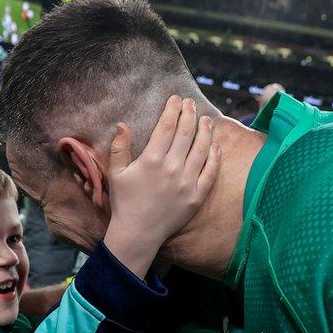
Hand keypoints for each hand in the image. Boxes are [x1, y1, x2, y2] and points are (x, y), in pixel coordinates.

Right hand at [103, 95, 220, 277]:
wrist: (138, 233)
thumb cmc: (125, 203)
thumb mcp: (116, 173)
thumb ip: (119, 147)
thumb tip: (122, 124)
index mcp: (151, 160)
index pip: (166, 126)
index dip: (172, 109)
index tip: (176, 98)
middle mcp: (172, 168)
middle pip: (186, 133)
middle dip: (189, 114)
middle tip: (191, 104)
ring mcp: (187, 182)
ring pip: (202, 149)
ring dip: (206, 131)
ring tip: (207, 120)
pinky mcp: (197, 196)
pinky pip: (211, 172)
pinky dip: (215, 157)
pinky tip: (216, 146)